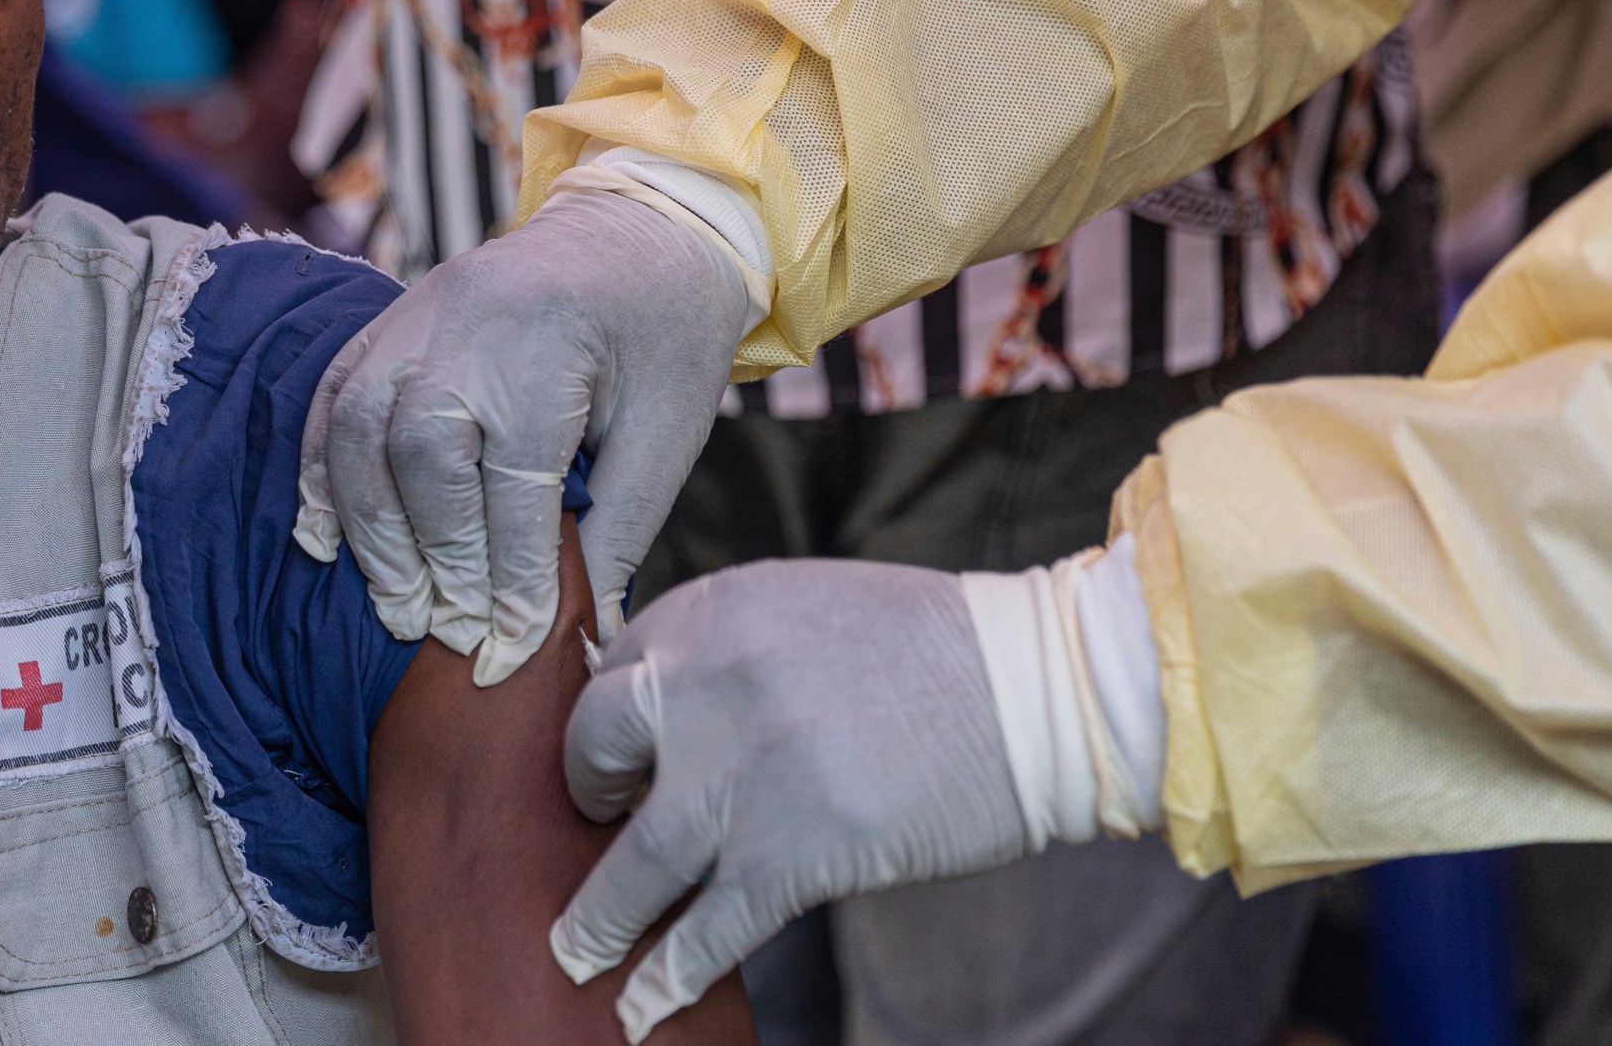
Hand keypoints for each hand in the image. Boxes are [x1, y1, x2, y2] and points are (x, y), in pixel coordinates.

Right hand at [296, 188, 741, 684]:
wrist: (649, 224)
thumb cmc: (669, 335)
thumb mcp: (668, 436)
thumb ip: (615, 534)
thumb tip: (583, 637)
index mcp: (548, 352)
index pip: (512, 495)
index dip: (507, 586)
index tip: (503, 655)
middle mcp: (468, 328)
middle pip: (421, 461)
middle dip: (430, 560)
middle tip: (441, 632)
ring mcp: (419, 316)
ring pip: (360, 430)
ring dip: (367, 527)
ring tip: (391, 601)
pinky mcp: (396, 317)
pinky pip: (335, 395)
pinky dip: (322, 468)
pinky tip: (323, 534)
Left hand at [549, 560, 1029, 1041]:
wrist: (1038, 692)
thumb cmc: (935, 650)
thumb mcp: (807, 605)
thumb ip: (730, 646)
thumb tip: (663, 704)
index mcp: (716, 609)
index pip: (615, 666)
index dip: (610, 716)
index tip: (618, 752)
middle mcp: (710, 682)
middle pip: (595, 747)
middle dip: (585, 789)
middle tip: (602, 816)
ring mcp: (744, 772)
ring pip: (636, 857)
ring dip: (598, 914)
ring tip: (573, 949)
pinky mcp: (791, 852)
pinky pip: (708, 928)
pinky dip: (666, 976)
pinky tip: (639, 1006)